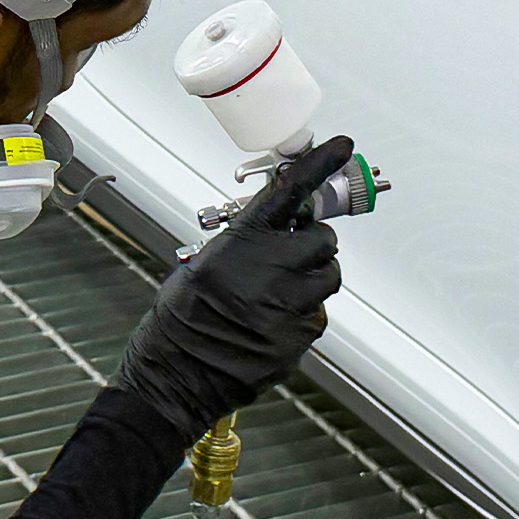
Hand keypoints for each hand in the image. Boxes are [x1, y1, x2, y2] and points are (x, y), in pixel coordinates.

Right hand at [114, 136, 351, 445]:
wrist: (178, 372)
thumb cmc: (183, 318)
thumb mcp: (205, 263)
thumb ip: (246, 244)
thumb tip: (275, 233)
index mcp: (245, 239)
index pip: (290, 189)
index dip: (319, 164)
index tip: (340, 146)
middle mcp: (275, 265)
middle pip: (322, 238)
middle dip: (311, 245)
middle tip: (288, 259)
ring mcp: (293, 300)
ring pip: (327, 276)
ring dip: (310, 281)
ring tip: (275, 296)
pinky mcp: (303, 332)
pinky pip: (318, 313)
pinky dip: (302, 315)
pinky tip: (271, 324)